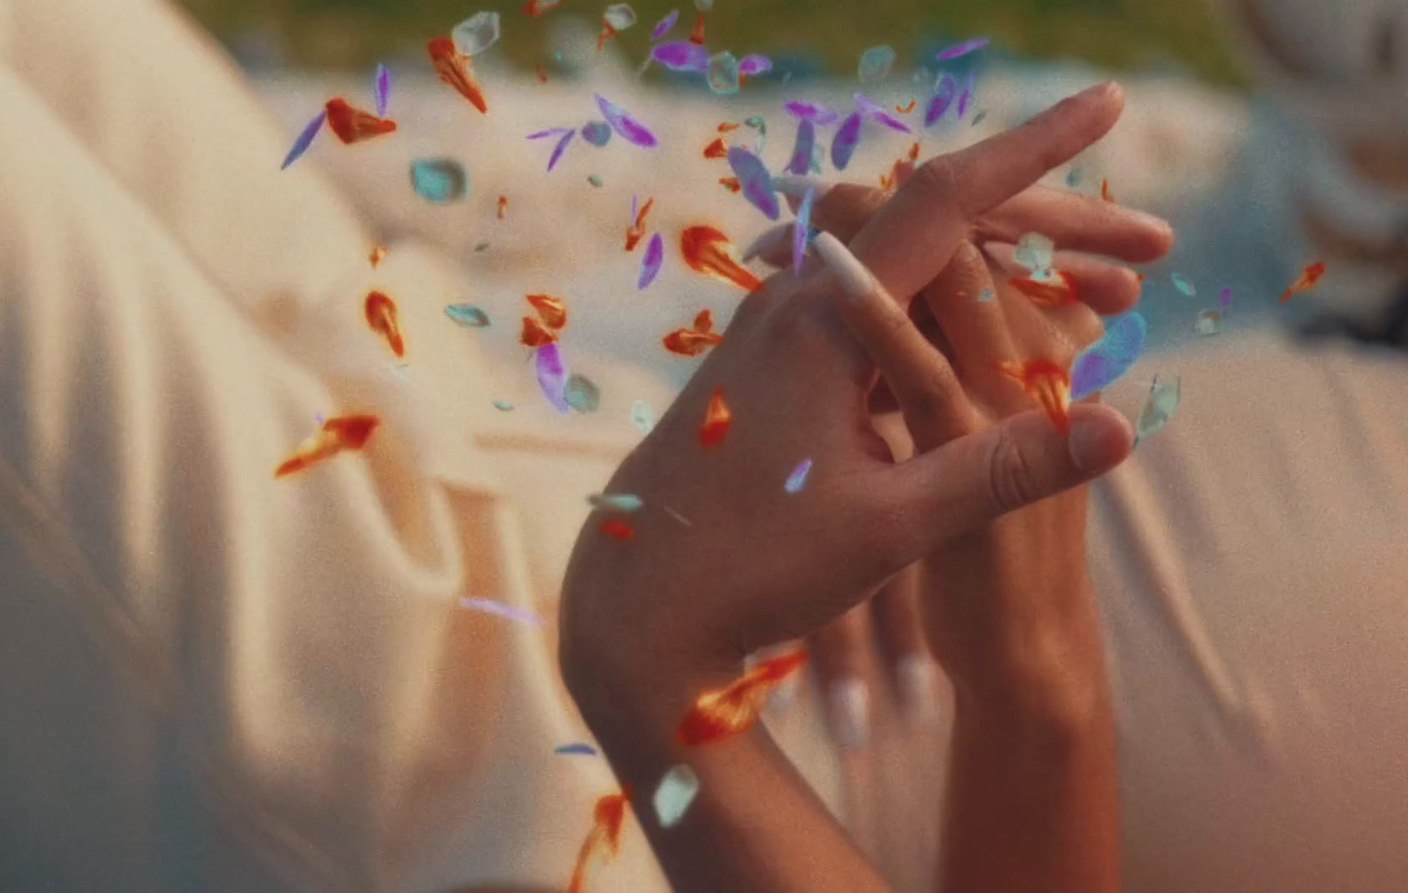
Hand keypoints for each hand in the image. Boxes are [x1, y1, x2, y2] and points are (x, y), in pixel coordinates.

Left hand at [556, 83, 1140, 892]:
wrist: (638, 608)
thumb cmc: (751, 572)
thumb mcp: (888, 529)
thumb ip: (1001, 471)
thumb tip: (1118, 428)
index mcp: (823, 322)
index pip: (947, 200)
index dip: (1037, 149)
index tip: (1110, 103)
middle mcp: (794, 305)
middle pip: (939, 220)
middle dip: (1054, 224)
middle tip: (1151, 247)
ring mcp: (774, 330)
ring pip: (909, 262)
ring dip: (1009, 268)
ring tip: (1107, 297)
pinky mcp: (768, 365)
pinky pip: (874, 303)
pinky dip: (953, 308)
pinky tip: (1001, 341)